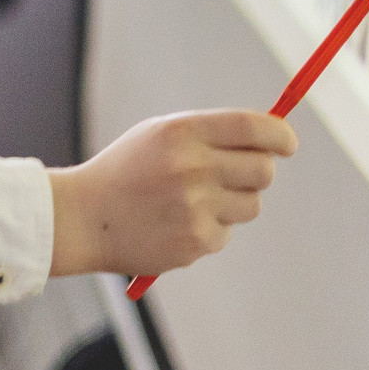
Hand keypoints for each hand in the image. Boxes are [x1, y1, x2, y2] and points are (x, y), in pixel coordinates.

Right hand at [47, 109, 297, 278]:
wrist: (82, 218)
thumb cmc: (125, 171)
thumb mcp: (158, 136)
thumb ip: (210, 134)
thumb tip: (271, 142)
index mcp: (181, 133)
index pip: (252, 127)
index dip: (280, 135)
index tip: (286, 144)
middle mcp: (190, 167)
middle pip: (263, 170)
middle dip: (258, 172)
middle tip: (237, 175)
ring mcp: (194, 207)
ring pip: (251, 205)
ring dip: (233, 203)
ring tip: (191, 202)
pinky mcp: (194, 241)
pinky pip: (225, 233)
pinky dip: (208, 229)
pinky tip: (173, 224)